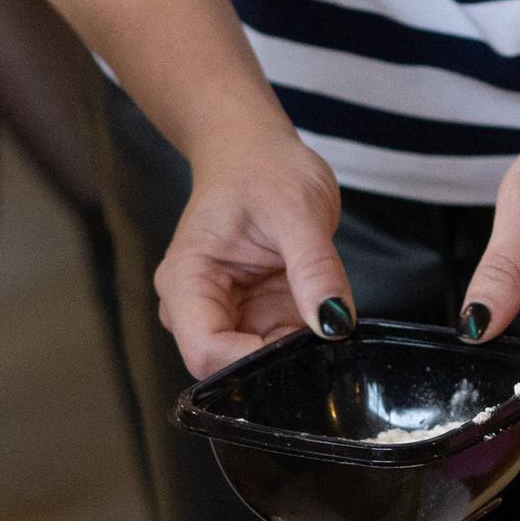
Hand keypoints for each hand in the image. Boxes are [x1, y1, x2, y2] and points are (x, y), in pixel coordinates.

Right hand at [154, 124, 353, 378]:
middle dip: (276, 363)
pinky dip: (303, 341)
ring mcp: (226, 315)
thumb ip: (314, 268)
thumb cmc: (261, 168)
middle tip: (321, 333)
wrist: (254, 152)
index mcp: (186, 282)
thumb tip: (333, 322)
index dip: (251, 364)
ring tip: (322, 315)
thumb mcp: (297, 209)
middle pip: (227, 368)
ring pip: (256, 365)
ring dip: (293, 353)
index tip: (302, 347)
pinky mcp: (253, 316)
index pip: (206, 352)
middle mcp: (196, 307)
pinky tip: (320, 316)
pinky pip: (277, 347)